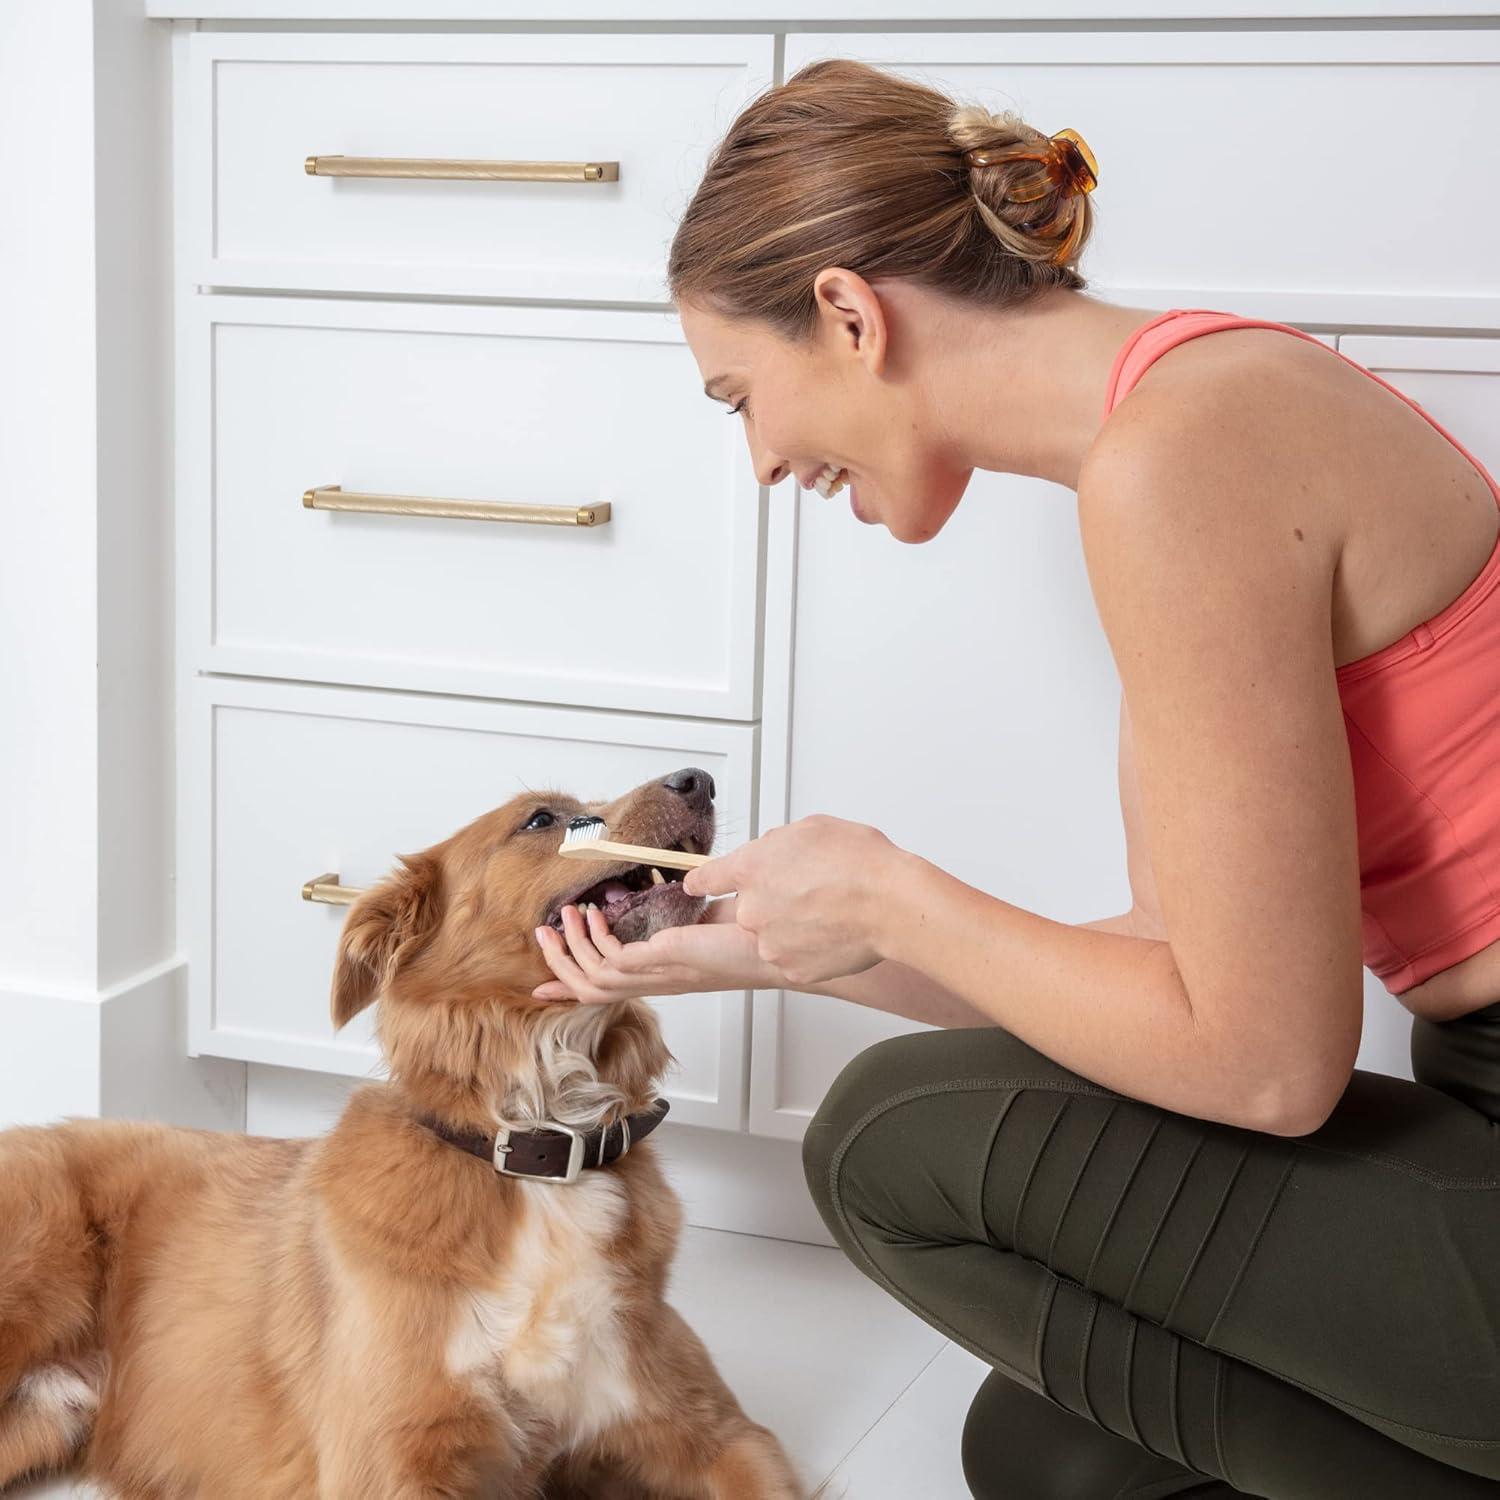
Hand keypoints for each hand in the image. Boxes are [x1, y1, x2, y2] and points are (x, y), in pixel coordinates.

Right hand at [532, 895, 786, 1004]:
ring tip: (565, 916)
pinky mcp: (659, 963)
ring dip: (569, 948)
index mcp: (659, 976)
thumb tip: (683, 889)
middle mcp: (653, 981)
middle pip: (588, 989)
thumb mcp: (701, 922)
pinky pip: (610, 962)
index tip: (541, 990)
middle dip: (558, 965)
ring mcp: (653, 975)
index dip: (569, 991)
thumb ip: (681, 916)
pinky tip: (594, 917)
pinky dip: (593, 940)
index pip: (606, 991)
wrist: (770, 945)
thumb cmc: (745, 935)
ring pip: (590, 979)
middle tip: (541, 936)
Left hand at [682, 814, 903, 986]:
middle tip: (810, 891)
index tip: (695, 885)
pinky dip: (809, 947)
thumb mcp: (811, 829)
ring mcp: (768, 942)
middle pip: (748, 905)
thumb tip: (771, 856)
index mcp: (750, 867)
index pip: (706, 878)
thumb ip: (777, 844)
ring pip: (771, 932)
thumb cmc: (860, 864)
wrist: (891, 905)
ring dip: (792, 924)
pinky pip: (792, 955)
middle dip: (772, 899)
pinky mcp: (790, 968)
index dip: (702, 881)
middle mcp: (751, 908)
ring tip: (829, 912)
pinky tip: (834, 931)